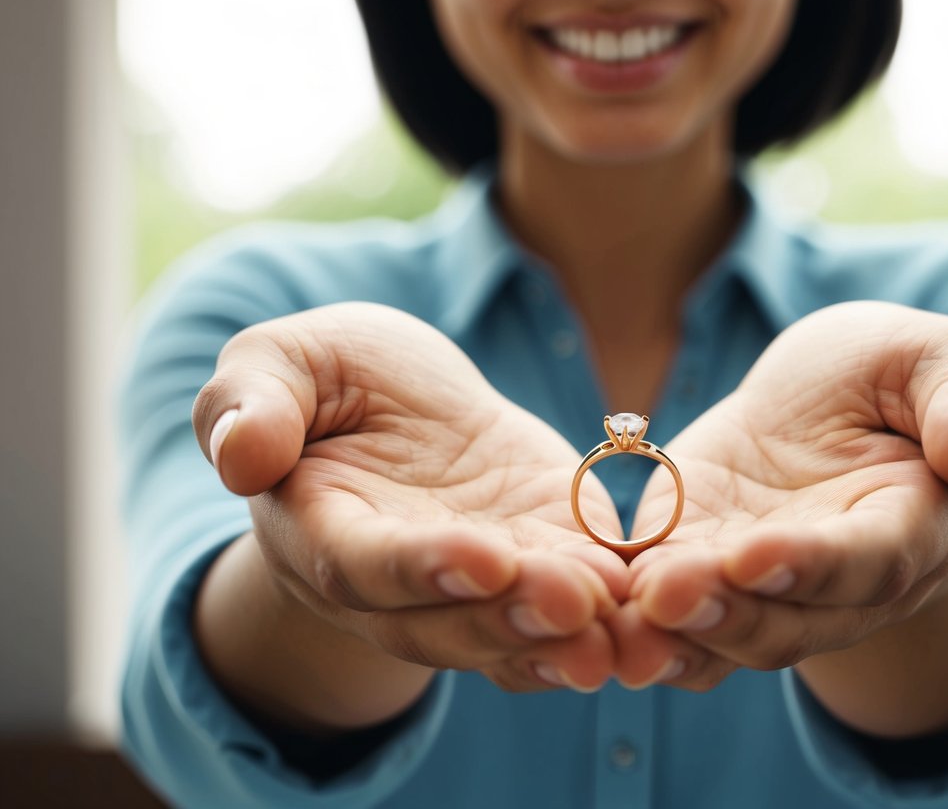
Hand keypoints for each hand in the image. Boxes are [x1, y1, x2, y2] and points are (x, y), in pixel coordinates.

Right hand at [192, 302, 629, 706]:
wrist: (402, 409)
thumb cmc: (330, 382)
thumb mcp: (282, 364)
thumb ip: (252, 404)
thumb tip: (239, 456)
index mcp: (325, 532)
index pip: (366, 566)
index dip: (422, 568)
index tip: (482, 557)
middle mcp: (401, 583)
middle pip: (452, 621)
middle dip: (513, 617)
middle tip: (575, 604)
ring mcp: (478, 582)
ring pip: (517, 630)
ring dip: (571, 634)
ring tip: (623, 626)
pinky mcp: (542, 559)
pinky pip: (574, 599)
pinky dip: (613, 608)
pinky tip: (657, 604)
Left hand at [610, 301, 947, 693]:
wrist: (821, 403)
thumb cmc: (891, 374)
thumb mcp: (938, 358)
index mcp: (909, 526)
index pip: (870, 562)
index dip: (814, 565)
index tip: (754, 556)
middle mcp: (838, 582)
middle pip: (788, 618)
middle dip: (726, 612)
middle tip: (664, 596)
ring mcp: (763, 587)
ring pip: (725, 632)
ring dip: (673, 633)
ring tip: (620, 618)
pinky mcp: (698, 571)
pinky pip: (670, 613)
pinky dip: (633, 620)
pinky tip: (590, 611)